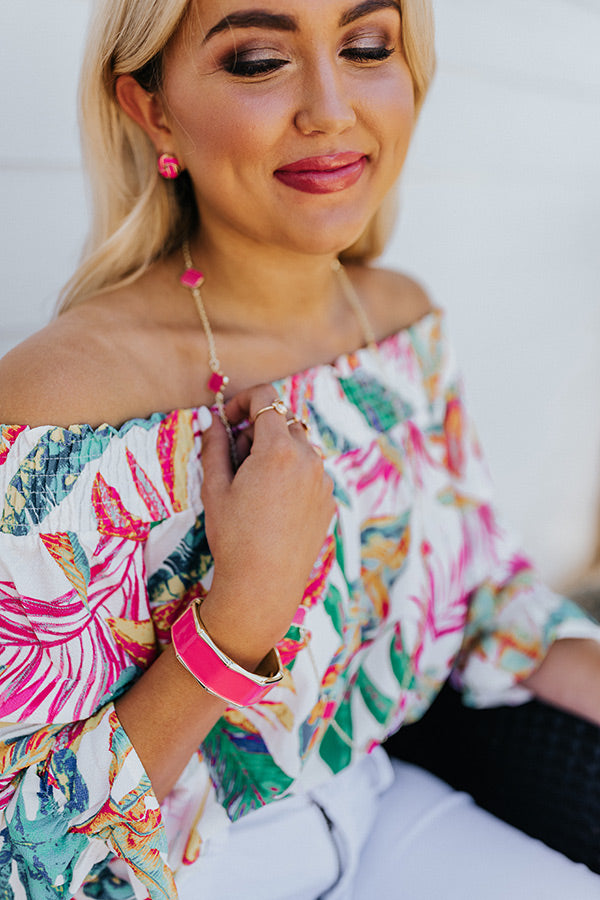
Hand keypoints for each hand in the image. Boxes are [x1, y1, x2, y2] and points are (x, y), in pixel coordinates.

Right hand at [199, 385, 335, 669]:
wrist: (264, 585)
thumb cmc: (234, 536)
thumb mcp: (215, 488)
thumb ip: (216, 445)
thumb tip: (215, 421)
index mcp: (278, 448)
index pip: (267, 398)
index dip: (243, 401)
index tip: (228, 418)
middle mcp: (308, 458)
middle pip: (284, 421)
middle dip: (258, 428)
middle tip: (235, 458)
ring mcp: (323, 479)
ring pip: (299, 446)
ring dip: (276, 450)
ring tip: (254, 484)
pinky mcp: (329, 499)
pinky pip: (310, 471)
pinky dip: (292, 472)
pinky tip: (273, 504)